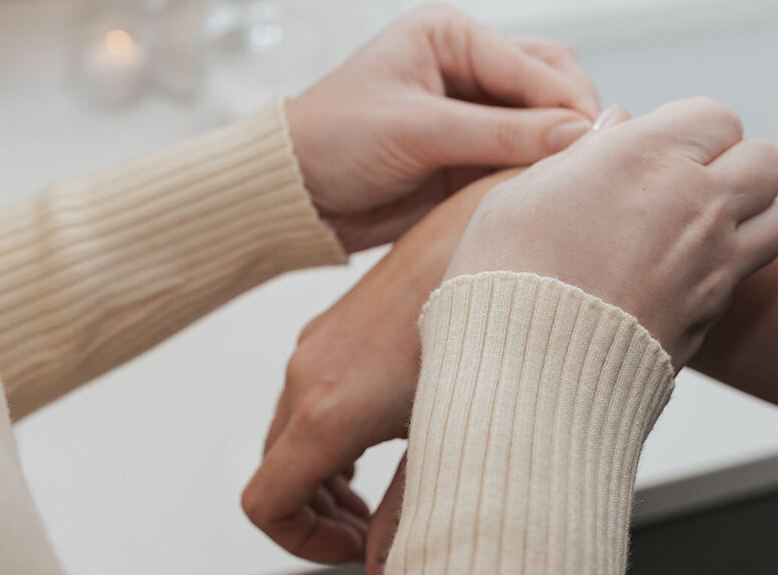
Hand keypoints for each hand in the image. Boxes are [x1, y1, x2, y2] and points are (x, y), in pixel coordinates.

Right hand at [241, 170, 516, 565]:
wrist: (513, 235)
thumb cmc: (493, 325)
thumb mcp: (453, 434)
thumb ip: (413, 510)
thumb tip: (389, 561)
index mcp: (327, 407)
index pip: (264, 502)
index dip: (300, 542)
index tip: (354, 546)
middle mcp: (310, 369)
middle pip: (276, 467)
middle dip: (316, 510)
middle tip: (372, 526)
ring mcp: (321, 339)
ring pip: (292, 427)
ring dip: (326, 469)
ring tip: (383, 485)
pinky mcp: (340, 320)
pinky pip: (312, 388)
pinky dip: (332, 428)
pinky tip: (389, 428)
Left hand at [286, 3, 598, 252]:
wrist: (294, 194)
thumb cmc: (335, 140)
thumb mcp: (417, 130)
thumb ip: (498, 133)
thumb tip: (579, 135)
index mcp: (449, 35)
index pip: (534, 63)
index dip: (568, 104)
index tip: (595, 144)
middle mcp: (466, 64)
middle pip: (550, 84)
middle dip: (572, 121)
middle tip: (591, 163)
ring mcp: (471, 110)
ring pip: (543, 123)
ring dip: (558, 150)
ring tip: (574, 182)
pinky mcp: (469, 152)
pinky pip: (521, 158)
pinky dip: (536, 174)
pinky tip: (549, 193)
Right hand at [447, 97, 777, 368]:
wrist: (523, 368)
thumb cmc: (506, 274)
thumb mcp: (520, 192)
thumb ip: (580, 155)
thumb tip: (616, 126)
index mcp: (644, 157)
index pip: (715, 116)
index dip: (689, 128)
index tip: (655, 146)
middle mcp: (694, 201)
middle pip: (765, 160)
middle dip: (733, 163)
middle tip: (686, 181)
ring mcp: (714, 261)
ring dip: (748, 214)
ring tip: (698, 227)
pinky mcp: (713, 314)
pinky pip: (749, 273)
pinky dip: (730, 265)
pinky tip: (680, 273)